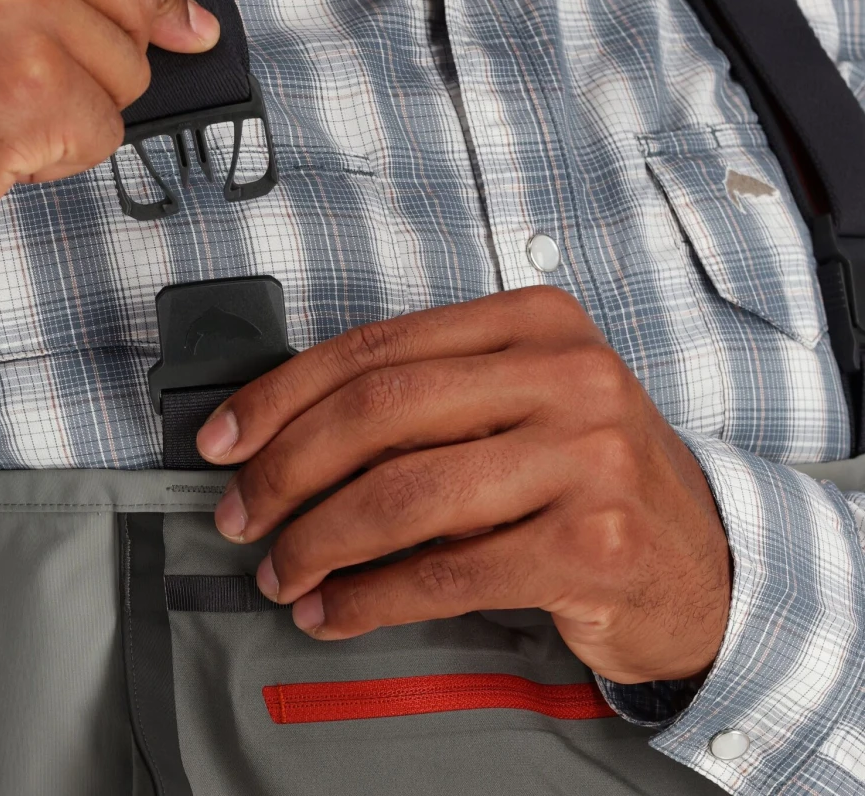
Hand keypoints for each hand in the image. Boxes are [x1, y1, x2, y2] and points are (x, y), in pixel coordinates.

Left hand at [195, 286, 731, 684]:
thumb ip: (424, 400)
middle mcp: (566, 374)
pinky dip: (371, 597)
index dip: (282, 394)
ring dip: (318, 540)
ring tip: (282, 570)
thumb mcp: (518, 404)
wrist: (706, 562)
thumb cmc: (585, 476)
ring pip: (404, 494)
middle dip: (286, 469)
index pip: (375, 348)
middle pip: (378, 413)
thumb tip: (278, 433)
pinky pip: (446, 572)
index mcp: (532, 321)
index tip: (225, 439)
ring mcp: (587, 456)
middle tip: (240, 514)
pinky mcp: (593, 543)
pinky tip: (334, 611)